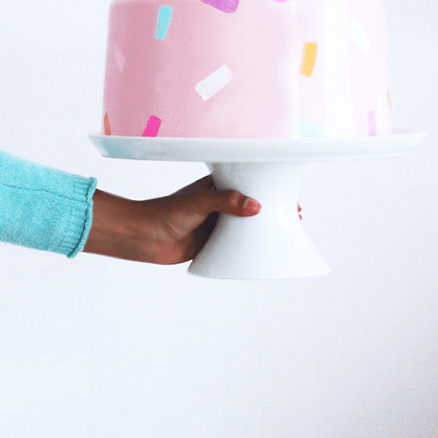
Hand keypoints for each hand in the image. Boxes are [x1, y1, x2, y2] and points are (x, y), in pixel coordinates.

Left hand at [84, 174, 302, 264]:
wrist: (143, 237)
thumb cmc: (164, 212)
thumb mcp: (198, 202)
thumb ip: (226, 202)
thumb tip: (255, 206)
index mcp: (217, 187)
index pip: (248, 183)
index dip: (268, 188)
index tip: (288, 195)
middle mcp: (219, 204)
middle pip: (252, 206)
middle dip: (272, 210)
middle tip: (294, 216)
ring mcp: (217, 224)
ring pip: (246, 226)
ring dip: (262, 230)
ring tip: (285, 234)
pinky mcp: (213, 243)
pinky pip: (236, 245)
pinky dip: (249, 248)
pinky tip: (262, 253)